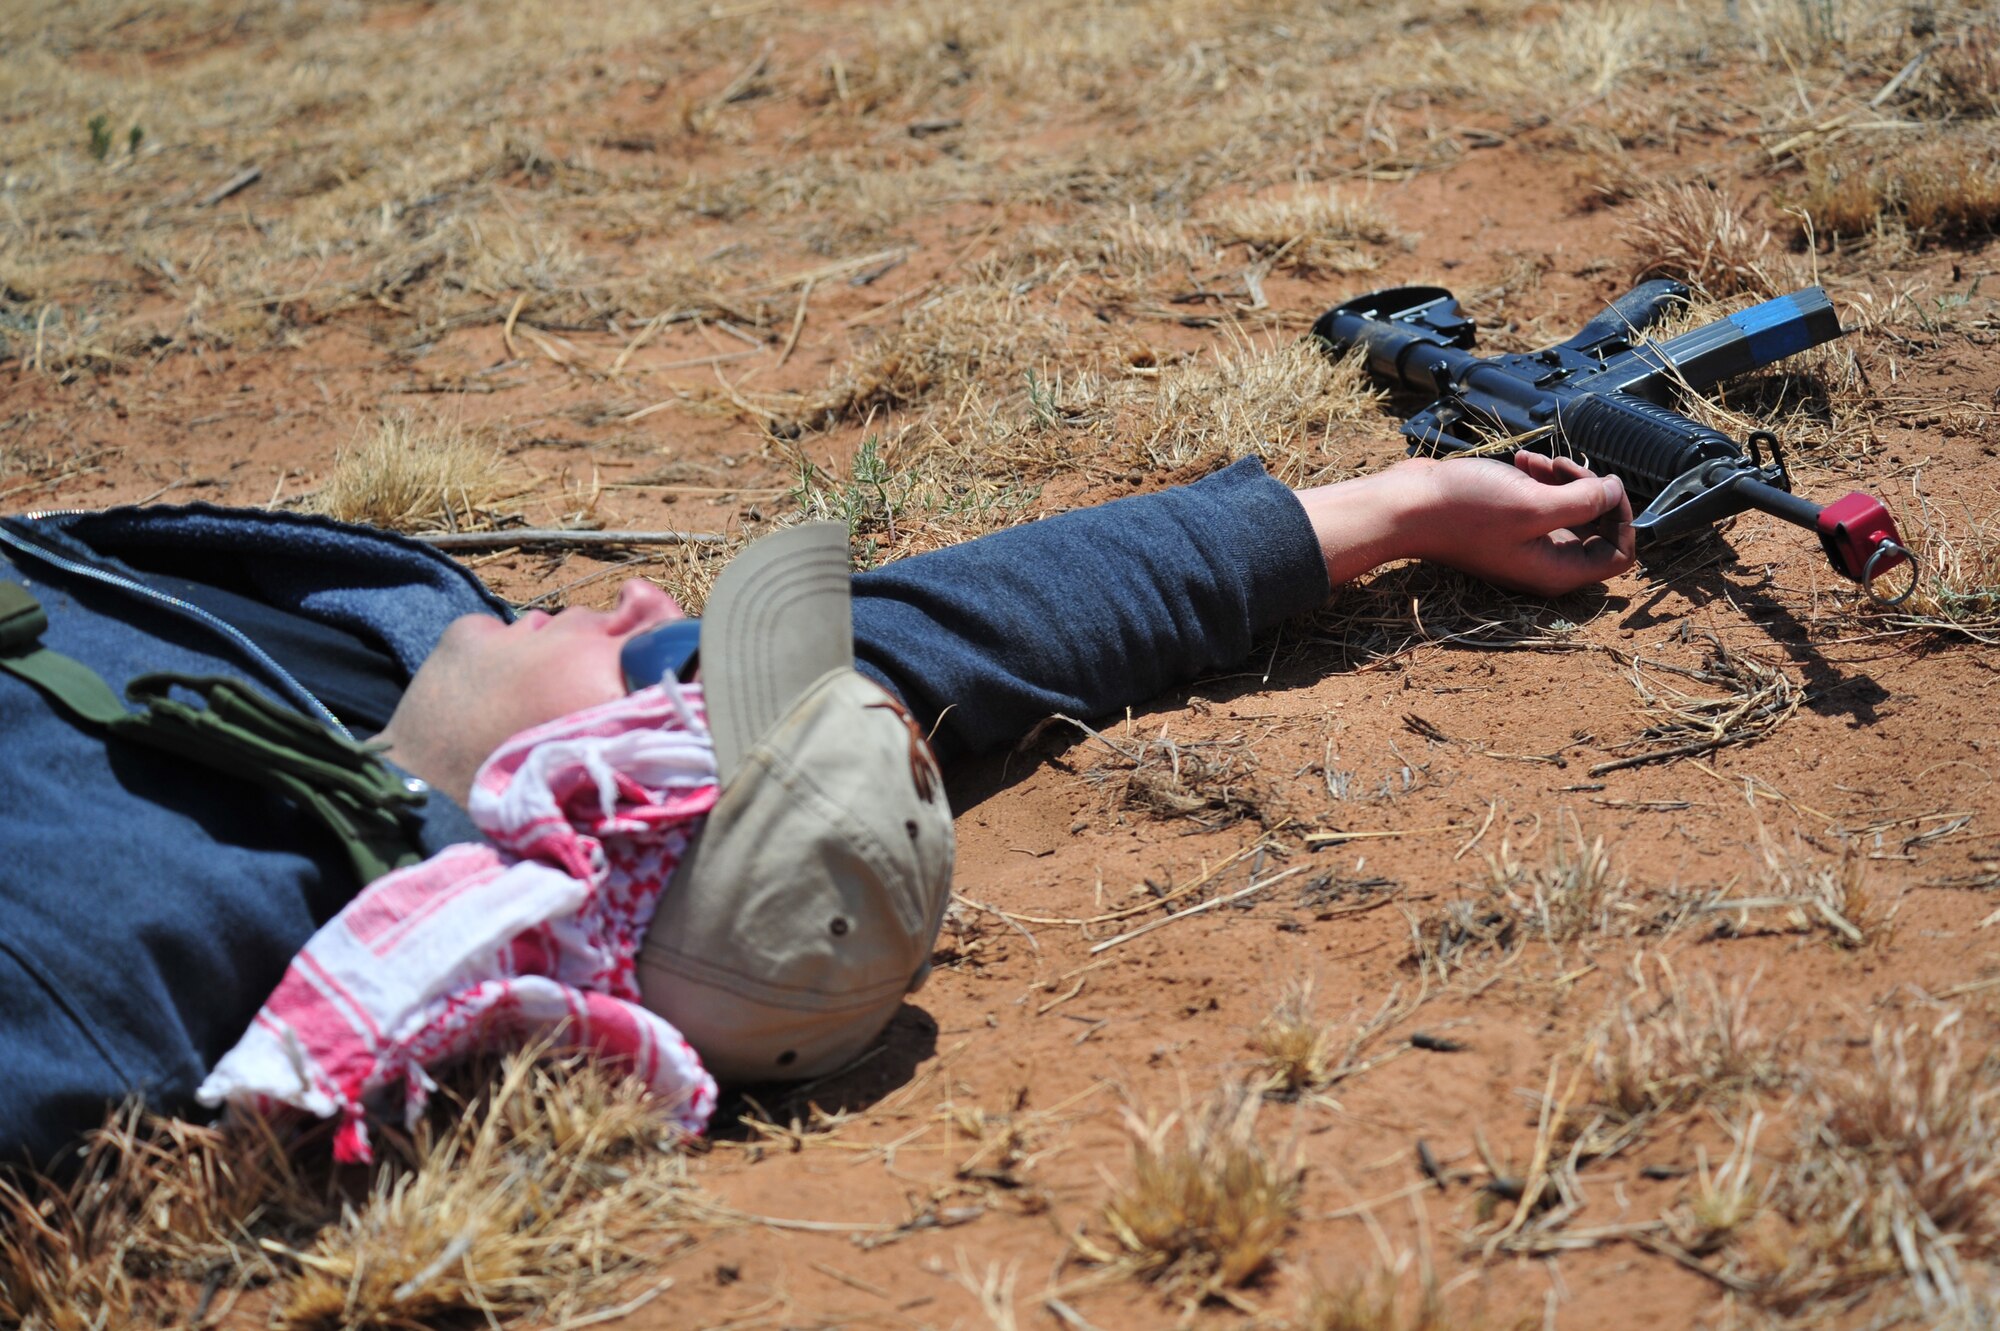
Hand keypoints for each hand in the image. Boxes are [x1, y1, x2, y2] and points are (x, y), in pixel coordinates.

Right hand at [1404, 452, 1635, 595]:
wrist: (1406, 506)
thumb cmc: (1463, 512)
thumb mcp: (1533, 505)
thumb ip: (1584, 501)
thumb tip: (1615, 491)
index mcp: (1557, 570)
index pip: (1619, 554)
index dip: (1622, 519)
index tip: (1605, 487)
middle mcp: (1546, 561)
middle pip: (1598, 530)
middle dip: (1592, 493)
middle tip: (1567, 468)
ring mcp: (1526, 541)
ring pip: (1572, 510)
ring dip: (1566, 480)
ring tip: (1541, 460)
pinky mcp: (1509, 522)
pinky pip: (1544, 501)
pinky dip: (1542, 478)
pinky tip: (1524, 460)